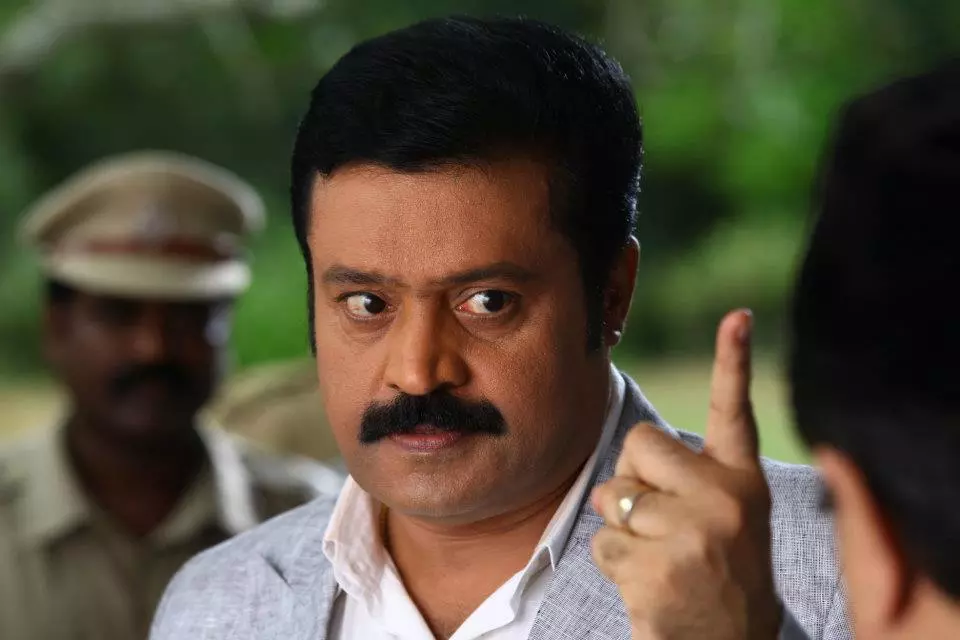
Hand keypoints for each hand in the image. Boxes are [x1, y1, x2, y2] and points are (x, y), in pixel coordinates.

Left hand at [590, 309, 779, 639]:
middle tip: (662, 520)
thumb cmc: (716, 570)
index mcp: (744, 481)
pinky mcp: (660, 570)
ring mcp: (695, 536)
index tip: (738, 316)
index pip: (735, 411)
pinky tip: (649, 582)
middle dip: (633, 476)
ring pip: (613, 496)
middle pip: (638, 442)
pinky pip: (602, 541)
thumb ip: (689, 476)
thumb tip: (628, 454)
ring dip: (621, 527)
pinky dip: (613, 560)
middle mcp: (727, 500)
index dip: (734, 361)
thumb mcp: (727, 516)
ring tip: (661, 557)